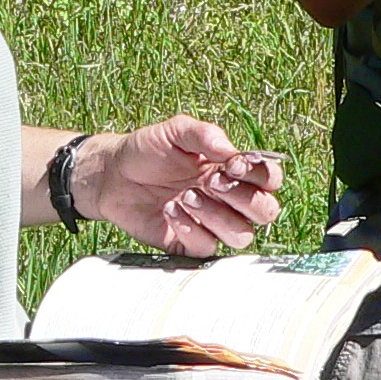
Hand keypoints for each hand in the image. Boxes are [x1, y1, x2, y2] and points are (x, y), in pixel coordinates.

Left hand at [78, 114, 284, 256]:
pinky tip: (170, 211)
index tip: (231, 164)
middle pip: (265, 212)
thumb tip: (232, 152)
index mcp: (232, 171)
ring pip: (241, 235)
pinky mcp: (189, 244)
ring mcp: (211, 224)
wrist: (112, 175)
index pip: (269, 179)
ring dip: (216, 216)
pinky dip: (191, 229)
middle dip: (242, 198)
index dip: (260, 175)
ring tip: (185, 196)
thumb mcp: (175, 132)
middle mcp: (229, 200)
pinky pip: (207, 248)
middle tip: (211, 181)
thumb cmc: (147, 150)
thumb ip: (204, 135)